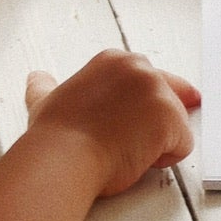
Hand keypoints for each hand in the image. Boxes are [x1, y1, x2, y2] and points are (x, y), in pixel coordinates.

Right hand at [24, 53, 198, 198]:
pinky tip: (135, 159)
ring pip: (177, 123)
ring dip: (157, 143)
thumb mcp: (46, 100)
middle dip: (154, 122)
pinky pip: (184, 145)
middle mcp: (140, 68)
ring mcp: (158, 91)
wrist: (63, 158)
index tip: (135, 121)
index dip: (145, 106)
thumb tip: (37, 78)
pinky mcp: (171, 119)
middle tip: (126, 141)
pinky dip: (166, 159)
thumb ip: (46, 87)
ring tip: (122, 150)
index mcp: (114, 61)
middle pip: (168, 98)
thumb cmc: (55, 136)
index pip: (148, 80)